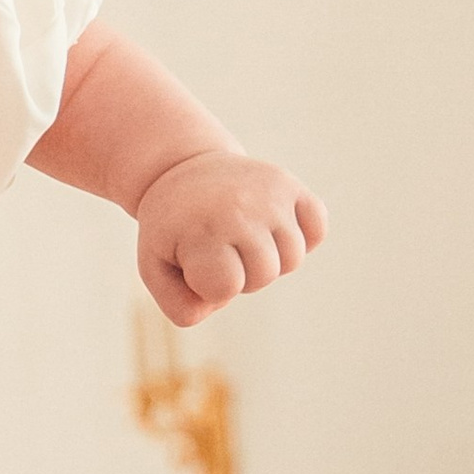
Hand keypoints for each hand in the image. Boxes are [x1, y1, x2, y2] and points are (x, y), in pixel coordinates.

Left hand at [136, 151, 324, 326]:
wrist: (182, 168)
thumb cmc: (172, 227)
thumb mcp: (155, 266)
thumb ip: (180, 305)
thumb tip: (223, 300)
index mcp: (200, 229)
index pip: (227, 287)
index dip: (210, 283)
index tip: (194, 259)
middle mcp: (238, 209)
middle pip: (264, 276)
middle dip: (242, 274)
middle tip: (220, 246)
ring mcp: (269, 195)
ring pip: (293, 259)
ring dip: (270, 258)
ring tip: (243, 236)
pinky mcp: (290, 185)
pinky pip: (318, 228)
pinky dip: (303, 235)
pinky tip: (272, 227)